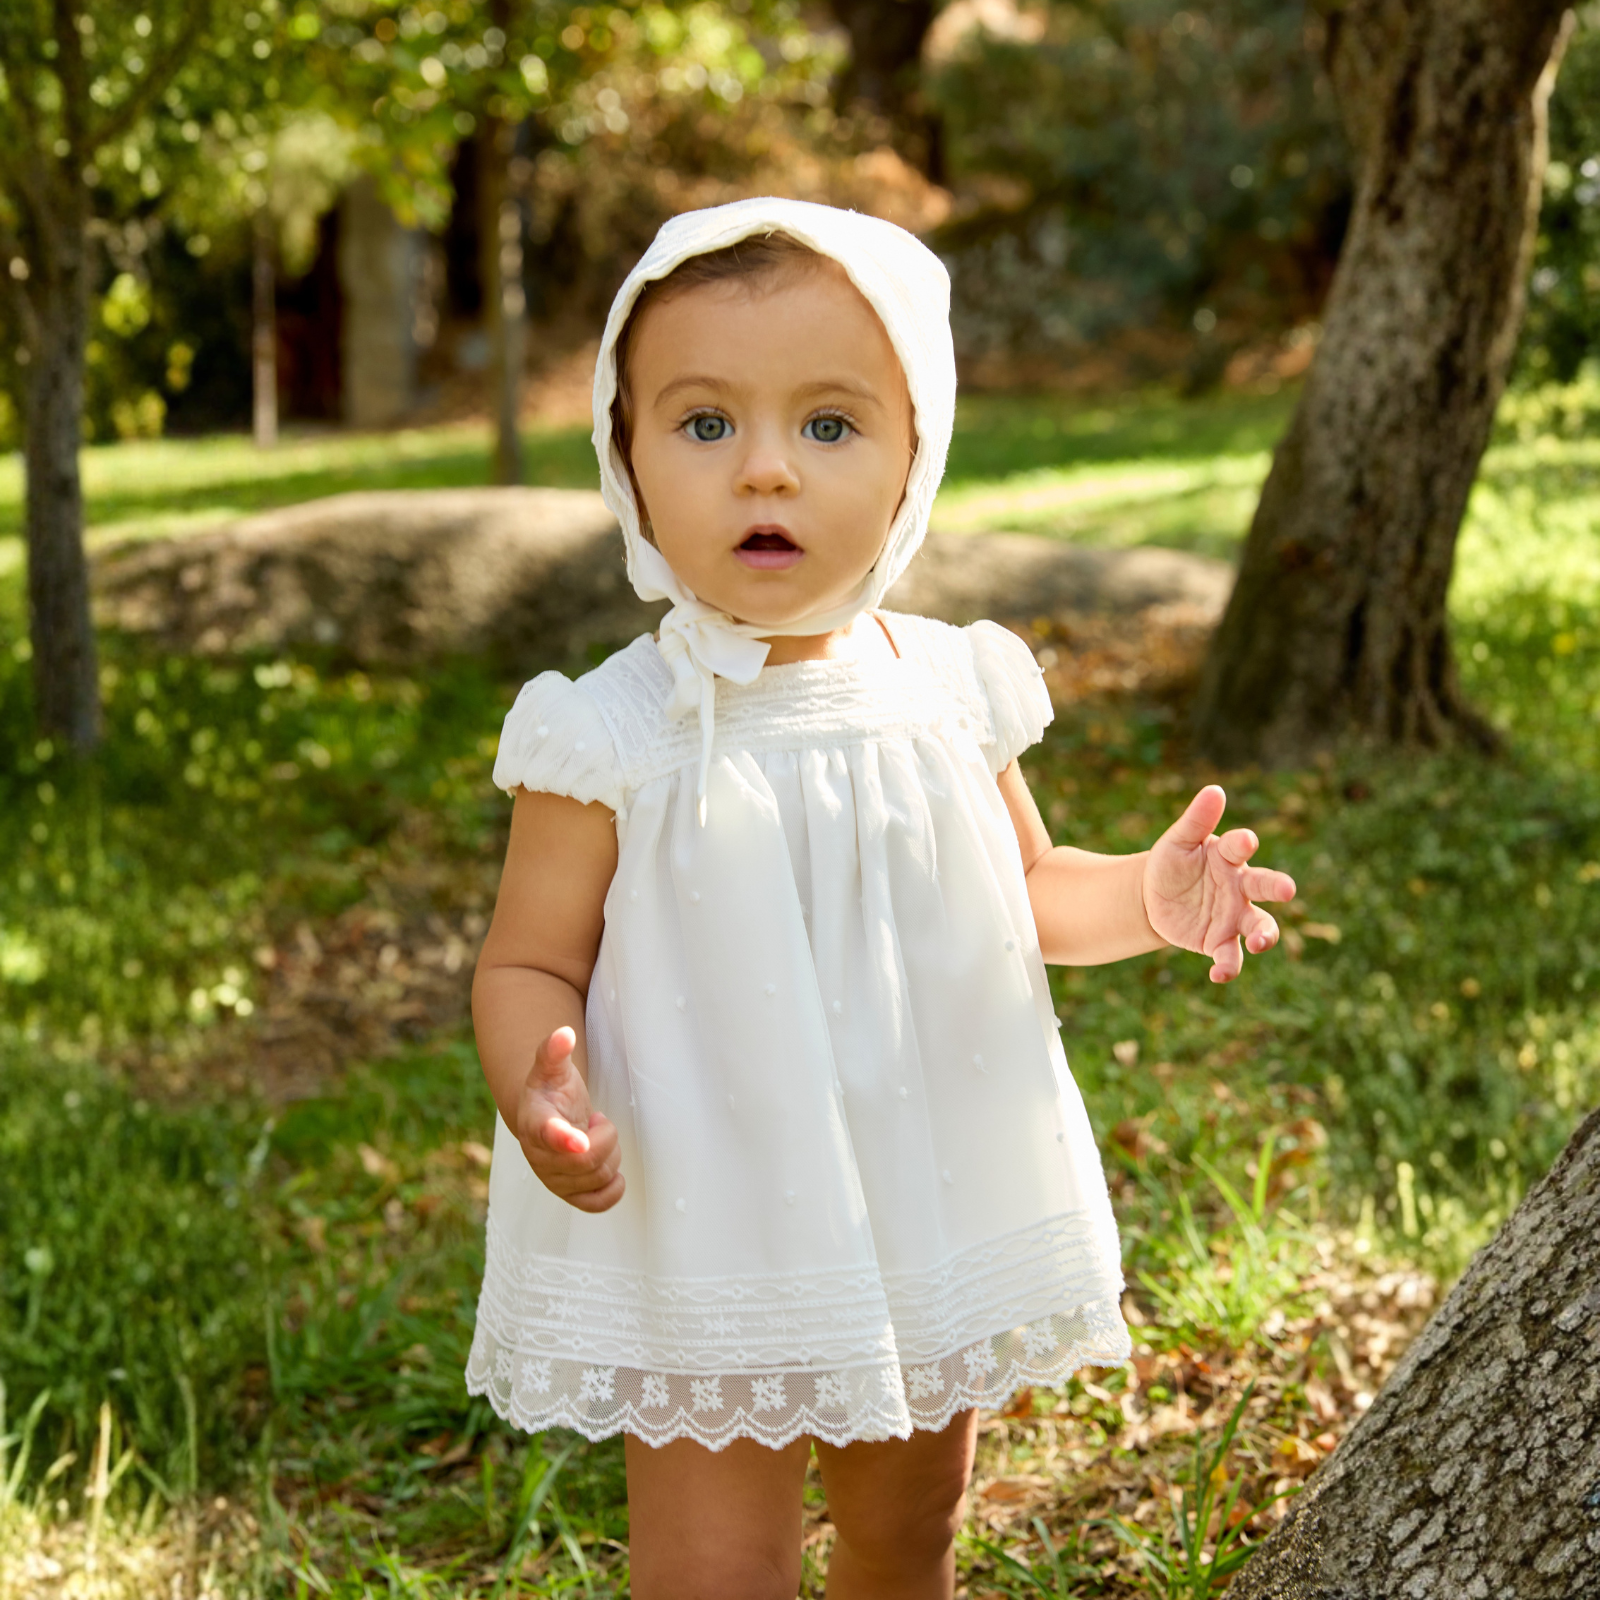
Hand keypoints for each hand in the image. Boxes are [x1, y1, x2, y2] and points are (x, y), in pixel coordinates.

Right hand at [515, 1026, 624, 1212]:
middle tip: (598, 1122)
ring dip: (610, 1154)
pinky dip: (613, 1189)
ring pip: (598, 1176)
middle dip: (606, 1137)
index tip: (580, 1139)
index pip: (547, 1134)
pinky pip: (597, 1204)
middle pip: (587, 1159)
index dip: (564, 1138)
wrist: (545, 1120)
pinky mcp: (570, 1195)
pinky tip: (612, 1170)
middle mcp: (540, 1157)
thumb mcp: (550, 1068)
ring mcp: (554, 1180)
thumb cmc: (550, 1091)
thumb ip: (553, 1050)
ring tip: (596, 1138)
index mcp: (535, 1123)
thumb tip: (563, 1034)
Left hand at [1142, 786, 1296, 983]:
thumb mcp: (1177, 841)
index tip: (1245, 841)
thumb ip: (1196, 820)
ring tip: (1259, 943)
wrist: (1153, 898)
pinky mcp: (1219, 941)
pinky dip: (1228, 968)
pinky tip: (1217, 976)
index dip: (1244, 843)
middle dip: (1278, 887)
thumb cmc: (1171, 863)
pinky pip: (1230, 957)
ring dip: (1265, 935)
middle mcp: (1240, 888)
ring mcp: (1233, 916)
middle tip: (1287, 890)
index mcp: (1229, 857)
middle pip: (1266, 887)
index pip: (1242, 847)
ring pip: (1259, 927)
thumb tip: (1215, 790)